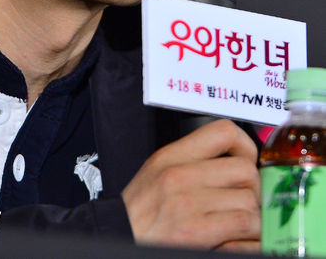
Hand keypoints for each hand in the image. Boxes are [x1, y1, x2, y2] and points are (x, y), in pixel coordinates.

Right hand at [121, 119, 259, 251]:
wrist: (118, 237)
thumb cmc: (138, 213)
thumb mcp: (157, 173)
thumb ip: (190, 162)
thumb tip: (232, 163)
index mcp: (171, 156)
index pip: (223, 132)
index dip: (245, 146)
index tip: (247, 161)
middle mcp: (180, 175)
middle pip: (244, 170)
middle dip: (252, 189)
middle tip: (245, 201)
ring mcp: (188, 203)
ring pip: (249, 201)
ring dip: (252, 218)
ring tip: (240, 224)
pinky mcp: (196, 231)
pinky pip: (244, 226)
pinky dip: (249, 237)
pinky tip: (238, 239)